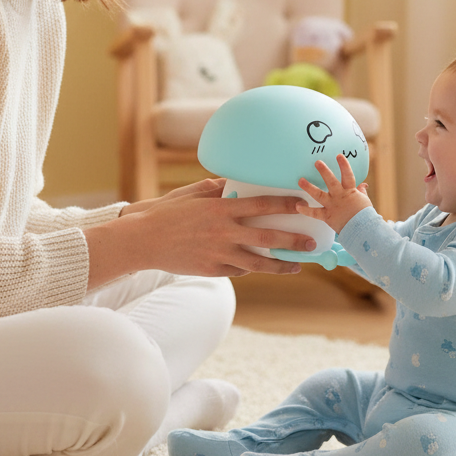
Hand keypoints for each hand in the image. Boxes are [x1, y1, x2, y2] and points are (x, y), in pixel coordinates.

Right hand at [86, 178, 317, 288]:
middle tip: (312, 243)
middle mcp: (224, 232)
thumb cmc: (168, 212)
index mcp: (221, 209)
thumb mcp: (193, 193)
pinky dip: (249, 268)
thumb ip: (218, 189)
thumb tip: (237, 185)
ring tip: (297, 266)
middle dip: (293, 240)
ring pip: (258, 263)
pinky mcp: (211, 270)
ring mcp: (218, 253)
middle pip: (267, 237)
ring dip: (281, 265)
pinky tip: (261, 267)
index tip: (303, 203)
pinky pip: (237, 270)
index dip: (285, 204)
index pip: (261, 205)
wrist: (143, 239)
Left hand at [296, 155, 372, 234]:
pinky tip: (297, 206)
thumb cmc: (365, 216)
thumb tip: (363, 185)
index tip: (338, 155)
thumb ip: (361, 192)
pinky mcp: (327, 217)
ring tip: (300, 180)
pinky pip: (315, 213)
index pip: (348, 175)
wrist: (363, 232)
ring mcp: (333, 206)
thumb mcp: (365, 201)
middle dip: (324, 171)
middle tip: (317, 162)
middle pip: (331, 182)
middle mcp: (340, 197)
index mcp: (350, 192)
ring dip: (309, 187)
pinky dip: (306, 210)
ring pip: (320, 195)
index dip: (344, 165)